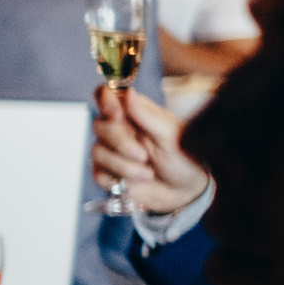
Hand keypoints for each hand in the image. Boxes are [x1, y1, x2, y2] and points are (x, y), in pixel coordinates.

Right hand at [91, 83, 208, 216]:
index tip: (116, 114)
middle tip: (143, 155)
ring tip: (148, 172)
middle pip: (99, 125)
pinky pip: (98, 173)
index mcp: (134, 113)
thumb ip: (146, 115)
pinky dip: (118, 179)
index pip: (106, 95)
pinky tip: (136, 181)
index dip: (105, 101)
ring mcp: (110, 151)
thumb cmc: (184, 157)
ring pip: (98, 152)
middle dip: (121, 143)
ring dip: (124, 165)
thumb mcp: (170, 134)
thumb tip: (128, 93)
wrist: (186, 191)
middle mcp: (118, 129)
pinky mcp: (107, 173)